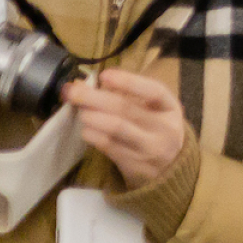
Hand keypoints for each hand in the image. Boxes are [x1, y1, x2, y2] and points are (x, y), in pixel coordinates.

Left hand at [64, 69, 191, 187]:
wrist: (169, 167)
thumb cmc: (154, 129)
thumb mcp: (153, 110)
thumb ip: (126, 95)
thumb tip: (85, 84)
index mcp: (170, 108)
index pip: (154, 91)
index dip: (129, 82)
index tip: (104, 75)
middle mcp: (164, 128)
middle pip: (126, 109)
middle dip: (95, 98)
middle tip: (72, 91)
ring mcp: (149, 148)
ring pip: (115, 127)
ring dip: (91, 116)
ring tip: (80, 111)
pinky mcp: (134, 164)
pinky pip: (107, 145)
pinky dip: (92, 134)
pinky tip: (86, 128)